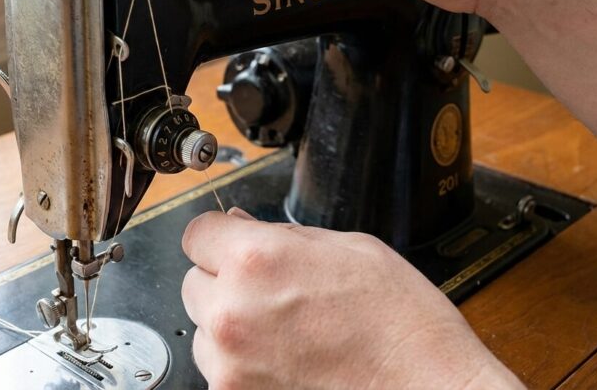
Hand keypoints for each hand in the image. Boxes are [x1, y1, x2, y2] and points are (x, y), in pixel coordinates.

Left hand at [181, 208, 521, 388]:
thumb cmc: (403, 326)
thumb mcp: (350, 248)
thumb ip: (283, 235)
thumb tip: (240, 226)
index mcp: (258, 260)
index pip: (197, 234)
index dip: (221, 237)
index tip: (233, 244)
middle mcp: (233, 312)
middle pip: (194, 282)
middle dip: (225, 281)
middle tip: (274, 291)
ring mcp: (231, 364)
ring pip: (203, 330)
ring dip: (231, 326)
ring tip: (288, 330)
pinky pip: (221, 370)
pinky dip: (244, 364)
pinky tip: (289, 359)